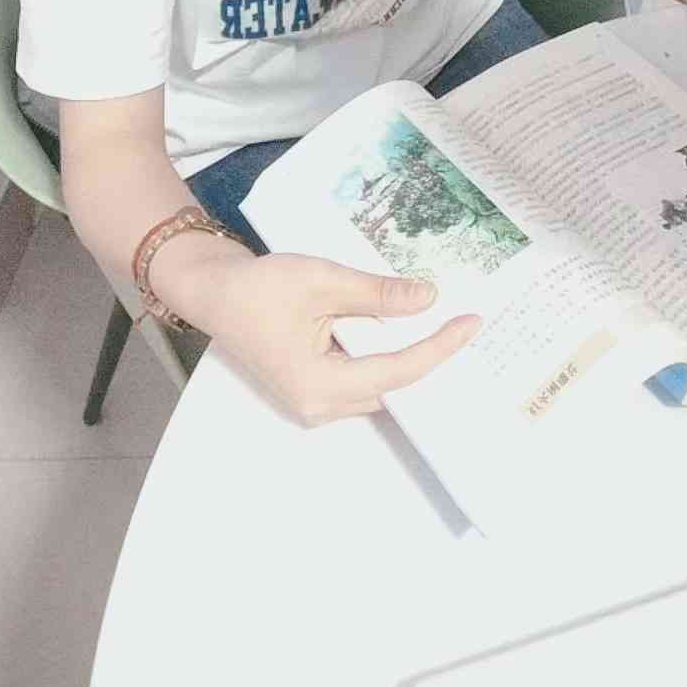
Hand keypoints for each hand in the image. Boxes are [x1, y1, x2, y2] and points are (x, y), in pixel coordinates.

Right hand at [201, 250, 480, 424]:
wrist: (215, 292)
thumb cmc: (260, 286)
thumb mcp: (323, 280)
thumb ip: (376, 293)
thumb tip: (428, 299)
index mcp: (319, 385)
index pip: (397, 372)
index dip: (439, 348)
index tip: (471, 323)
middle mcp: (319, 406)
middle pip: (393, 387)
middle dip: (431, 356)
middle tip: (468, 324)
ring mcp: (315, 403)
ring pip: (380, 386)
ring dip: (410, 356)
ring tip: (447, 326)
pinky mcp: (314, 389)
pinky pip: (363, 379)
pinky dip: (387, 356)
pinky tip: (407, 331)